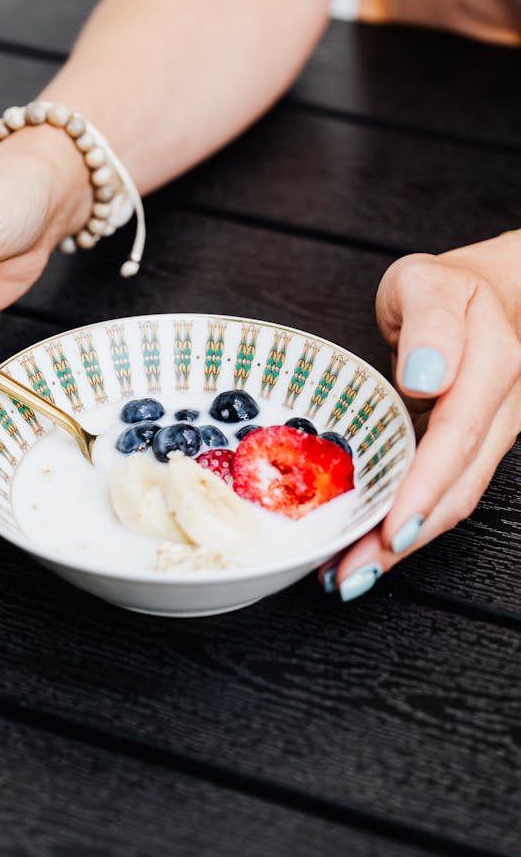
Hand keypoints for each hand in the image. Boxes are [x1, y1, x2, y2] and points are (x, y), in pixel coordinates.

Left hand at [320, 231, 520, 600]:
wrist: (497, 294)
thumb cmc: (447, 288)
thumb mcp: (427, 281)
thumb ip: (429, 321)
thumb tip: (426, 377)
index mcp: (494, 362)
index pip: (456, 437)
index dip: (422, 489)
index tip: (388, 529)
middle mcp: (505, 406)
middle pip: (458, 487)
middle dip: (404, 539)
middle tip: (350, 575)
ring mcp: (499, 433)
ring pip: (458, 500)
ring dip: (406, 545)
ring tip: (350, 575)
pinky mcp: (481, 449)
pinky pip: (450, 493)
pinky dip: (412, 523)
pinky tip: (372, 547)